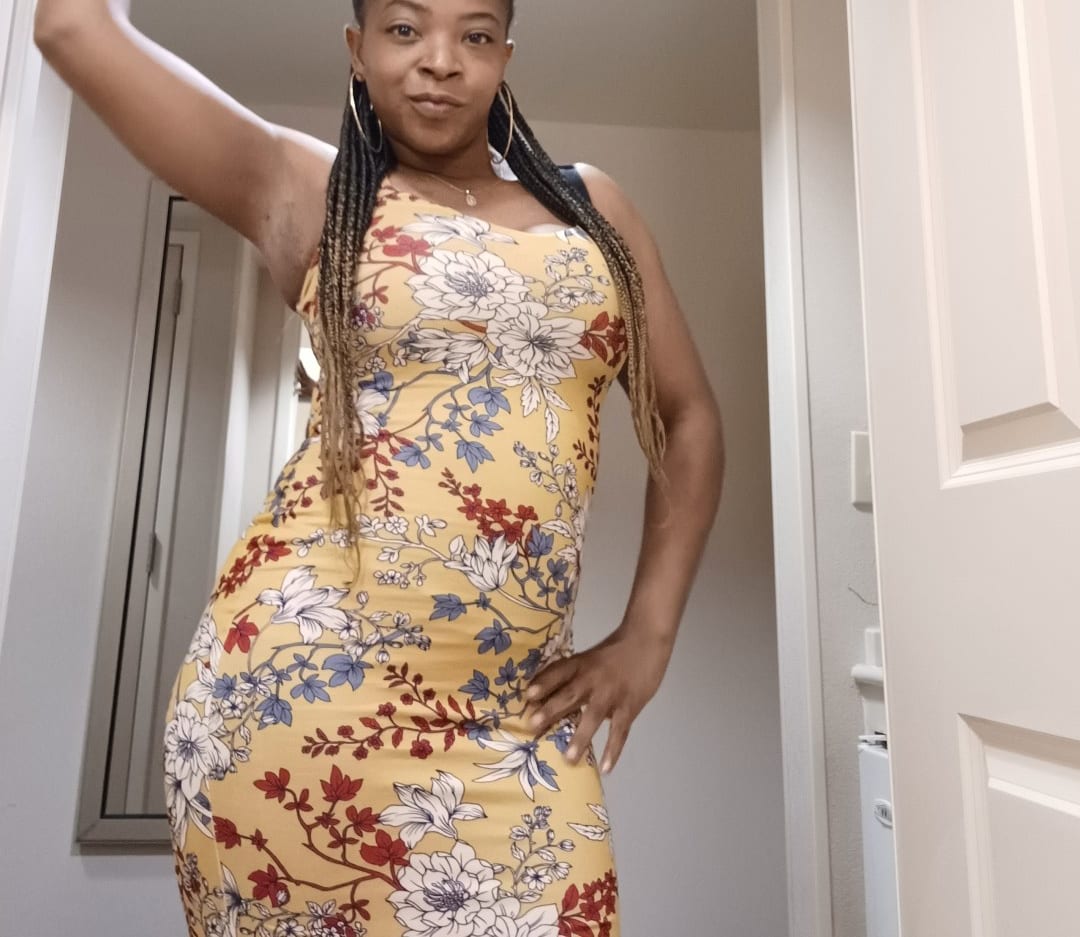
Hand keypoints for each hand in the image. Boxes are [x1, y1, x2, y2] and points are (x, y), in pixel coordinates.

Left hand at [520, 628, 672, 774]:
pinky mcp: (630, 706)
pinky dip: (613, 750)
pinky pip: (620, 731)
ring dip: (580, 737)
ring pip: (594, 716)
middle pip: (570, 694)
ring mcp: (612, 694)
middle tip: (533, 725)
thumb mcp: (590, 657)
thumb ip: (573, 677)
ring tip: (568, 759)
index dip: (544, 682)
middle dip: (551, 709)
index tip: (528, 695)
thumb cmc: (615, 650)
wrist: (647, 640)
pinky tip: (605, 768)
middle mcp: (593, 678)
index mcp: (581, 663)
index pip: (559, 672)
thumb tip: (547, 697)